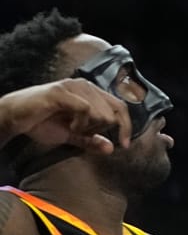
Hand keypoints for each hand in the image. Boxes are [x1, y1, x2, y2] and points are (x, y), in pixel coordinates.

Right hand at [0, 80, 130, 153]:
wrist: (14, 117)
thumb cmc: (42, 122)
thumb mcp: (70, 135)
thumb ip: (90, 140)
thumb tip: (111, 149)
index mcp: (93, 93)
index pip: (121, 107)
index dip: (126, 127)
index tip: (125, 145)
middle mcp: (87, 86)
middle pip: (114, 111)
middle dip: (99, 129)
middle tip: (80, 131)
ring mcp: (75, 87)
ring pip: (102, 112)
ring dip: (88, 127)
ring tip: (71, 127)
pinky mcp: (62, 92)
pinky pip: (85, 109)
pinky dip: (80, 123)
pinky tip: (69, 126)